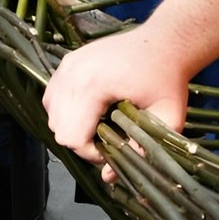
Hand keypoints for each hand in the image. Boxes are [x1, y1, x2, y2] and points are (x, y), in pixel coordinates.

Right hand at [42, 27, 190, 164]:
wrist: (164, 42)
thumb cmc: (167, 77)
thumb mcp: (166, 117)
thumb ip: (140, 150)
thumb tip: (109, 177)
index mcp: (92, 85)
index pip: (71, 136)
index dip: (90, 153)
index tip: (112, 148)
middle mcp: (72, 74)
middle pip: (58, 128)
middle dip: (81, 141)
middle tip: (108, 138)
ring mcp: (66, 66)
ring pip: (51, 113)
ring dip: (71, 125)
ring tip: (98, 123)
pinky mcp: (66, 63)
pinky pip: (52, 97)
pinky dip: (66, 109)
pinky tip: (89, 109)